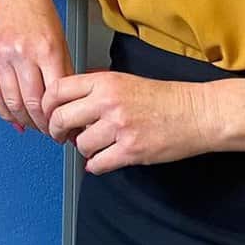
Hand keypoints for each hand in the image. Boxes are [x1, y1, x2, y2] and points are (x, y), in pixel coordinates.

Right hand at [0, 0, 73, 133]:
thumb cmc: (41, 14)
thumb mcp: (62, 41)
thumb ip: (63, 73)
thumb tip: (67, 105)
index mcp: (46, 49)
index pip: (54, 97)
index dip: (60, 119)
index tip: (65, 129)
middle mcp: (22, 53)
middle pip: (32, 104)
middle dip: (43, 125)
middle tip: (51, 133)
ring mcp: (1, 56)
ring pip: (11, 103)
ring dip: (24, 121)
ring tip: (34, 126)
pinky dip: (3, 112)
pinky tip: (14, 118)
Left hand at [46, 72, 236, 173]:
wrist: (196, 113)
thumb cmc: (164, 98)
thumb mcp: (123, 79)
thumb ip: (95, 86)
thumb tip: (67, 97)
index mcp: (104, 82)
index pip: (58, 90)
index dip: (47, 105)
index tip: (48, 114)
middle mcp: (108, 102)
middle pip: (61, 118)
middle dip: (57, 131)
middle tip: (62, 136)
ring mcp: (119, 127)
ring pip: (80, 145)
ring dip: (83, 149)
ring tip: (94, 146)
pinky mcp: (131, 150)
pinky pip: (97, 164)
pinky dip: (96, 165)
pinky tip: (102, 160)